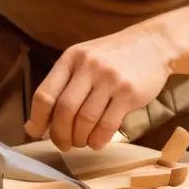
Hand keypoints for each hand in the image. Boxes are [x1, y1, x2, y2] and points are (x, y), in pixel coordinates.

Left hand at [23, 27, 172, 151]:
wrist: (153, 44)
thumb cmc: (113, 57)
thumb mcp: (84, 59)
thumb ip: (63, 84)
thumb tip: (37, 122)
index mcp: (71, 58)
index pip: (45, 94)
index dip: (37, 119)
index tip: (35, 132)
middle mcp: (88, 66)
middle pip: (64, 111)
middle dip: (60, 135)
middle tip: (63, 144)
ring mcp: (110, 79)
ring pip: (85, 121)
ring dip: (80, 139)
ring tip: (82, 142)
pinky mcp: (129, 93)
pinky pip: (107, 125)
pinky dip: (98, 140)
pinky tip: (97, 142)